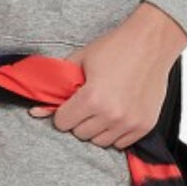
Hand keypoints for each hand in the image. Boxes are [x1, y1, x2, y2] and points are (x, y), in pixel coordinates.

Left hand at [28, 4, 186, 146]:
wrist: (151, 42)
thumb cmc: (115, 48)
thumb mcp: (80, 60)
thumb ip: (57, 87)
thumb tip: (34, 111)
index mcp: (92, 98)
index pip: (62, 123)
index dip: (63, 112)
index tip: (70, 103)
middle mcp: (111, 115)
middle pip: (80, 134)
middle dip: (79, 120)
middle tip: (87, 103)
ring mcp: (130, 122)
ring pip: (99, 141)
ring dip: (97, 128)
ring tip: (103, 108)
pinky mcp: (145, 126)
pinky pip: (121, 143)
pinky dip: (116, 132)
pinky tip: (117, 113)